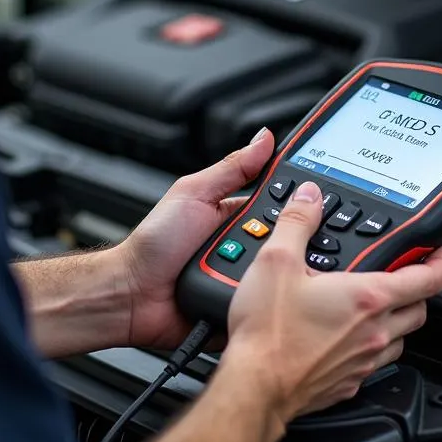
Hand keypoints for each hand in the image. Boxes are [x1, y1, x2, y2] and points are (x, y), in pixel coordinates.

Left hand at [117, 128, 276, 350]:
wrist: (133, 293)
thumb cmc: (154, 242)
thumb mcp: (193, 193)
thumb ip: (231, 167)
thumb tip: (263, 138)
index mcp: (233, 212)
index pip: (276, 201)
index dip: (293, 199)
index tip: (308, 197)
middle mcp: (241, 244)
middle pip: (282, 237)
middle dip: (278, 237)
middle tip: (254, 238)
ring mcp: (241, 275)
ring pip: (276, 269)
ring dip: (267, 268)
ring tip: (243, 267)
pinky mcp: (240, 303)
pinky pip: (263, 299)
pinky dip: (261, 296)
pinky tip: (254, 293)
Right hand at [224, 181, 441, 422]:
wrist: (254, 386)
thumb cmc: (268, 332)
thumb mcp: (276, 261)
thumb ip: (297, 223)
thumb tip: (310, 198)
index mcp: (366, 298)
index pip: (428, 279)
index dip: (440, 261)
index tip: (438, 252)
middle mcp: (374, 332)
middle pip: (420, 309)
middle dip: (417, 289)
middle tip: (404, 274)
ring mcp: (363, 362)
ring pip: (401, 338)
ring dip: (396, 319)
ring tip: (374, 304)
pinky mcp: (348, 384)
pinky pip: (375, 363)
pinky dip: (372, 347)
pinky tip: (347, 338)